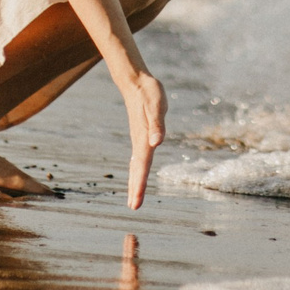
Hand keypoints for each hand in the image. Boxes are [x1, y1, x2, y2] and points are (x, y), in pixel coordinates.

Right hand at [117, 68, 166, 208]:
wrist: (135, 82)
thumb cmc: (149, 92)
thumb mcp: (156, 105)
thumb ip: (157, 124)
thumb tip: (157, 143)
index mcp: (144, 138)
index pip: (142, 166)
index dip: (139, 185)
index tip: (136, 202)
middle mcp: (140, 141)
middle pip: (137, 170)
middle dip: (135, 189)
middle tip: (133, 208)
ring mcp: (138, 139)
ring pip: (135, 165)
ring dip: (134, 182)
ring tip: (133, 199)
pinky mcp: (140, 135)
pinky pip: (137, 158)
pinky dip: (136, 170)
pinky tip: (136, 175)